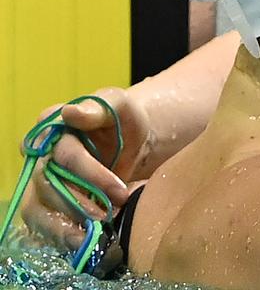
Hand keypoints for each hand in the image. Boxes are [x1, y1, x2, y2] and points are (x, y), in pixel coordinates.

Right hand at [19, 87, 156, 249]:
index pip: (65, 155)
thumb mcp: (118, 105)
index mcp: (51, 127)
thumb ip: (97, 108)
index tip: (120, 190)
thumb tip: (70, 113)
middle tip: (109, 217)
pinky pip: (41, 225)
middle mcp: (39, 156)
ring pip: (38, 209)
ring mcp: (39, 182)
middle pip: (49, 186)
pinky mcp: (45, 204)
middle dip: (80, 204)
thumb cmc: (122, 120)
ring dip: (64, 226)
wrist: (129, 141)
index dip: (91, 174)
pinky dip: (60, 237)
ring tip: (93, 237)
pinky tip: (83, 244)